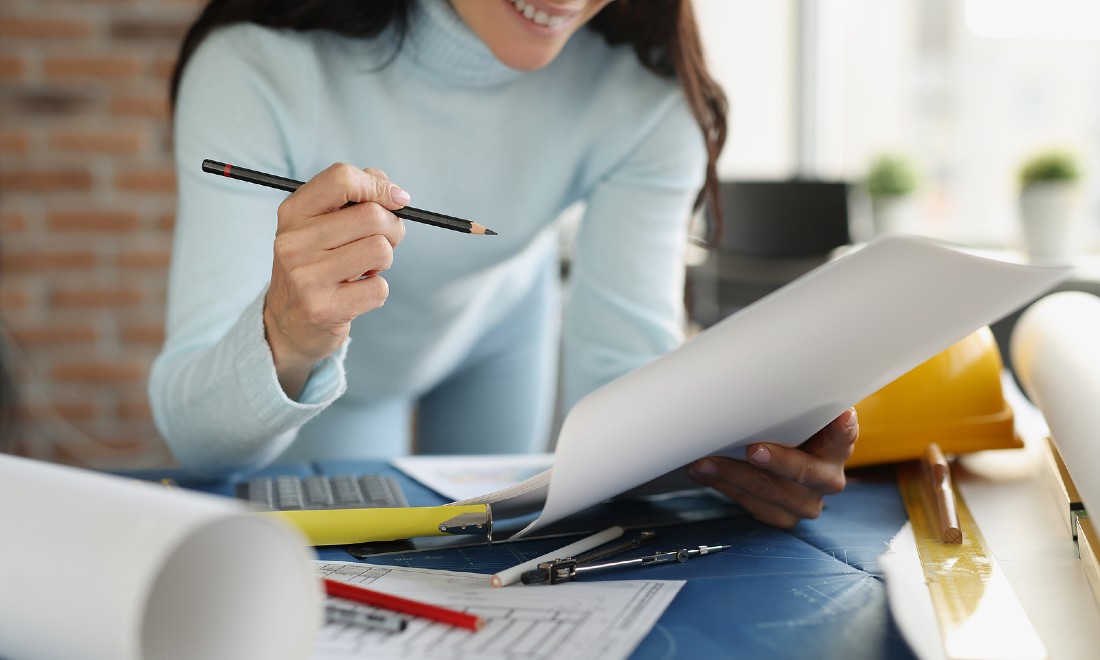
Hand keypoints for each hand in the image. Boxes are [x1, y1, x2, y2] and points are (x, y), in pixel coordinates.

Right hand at [264, 163, 407, 396]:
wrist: (287, 322)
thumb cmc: (314, 264)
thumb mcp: (319, 224)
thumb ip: (353, 197)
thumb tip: (393, 192)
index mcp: (293, 212)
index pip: (341, 178)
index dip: (377, 185)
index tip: (394, 199)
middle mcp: (294, 242)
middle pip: (371, 215)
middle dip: (392, 228)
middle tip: (384, 240)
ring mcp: (306, 277)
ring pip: (380, 250)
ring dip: (385, 260)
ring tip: (366, 268)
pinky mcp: (323, 309)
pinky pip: (379, 288)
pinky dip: (377, 290)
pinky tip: (356, 292)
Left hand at [686, 408, 858, 528]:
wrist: (776, 463)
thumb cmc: (785, 430)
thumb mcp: (792, 415)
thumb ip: (788, 403)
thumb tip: (757, 368)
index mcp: (837, 445)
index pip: (845, 434)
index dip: (842, 428)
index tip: (840, 415)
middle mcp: (827, 477)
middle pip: (805, 472)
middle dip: (778, 461)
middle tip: (753, 450)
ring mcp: (805, 501)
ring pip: (770, 492)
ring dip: (734, 476)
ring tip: (706, 462)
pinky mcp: (781, 516)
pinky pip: (751, 504)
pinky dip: (723, 486)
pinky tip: (703, 472)